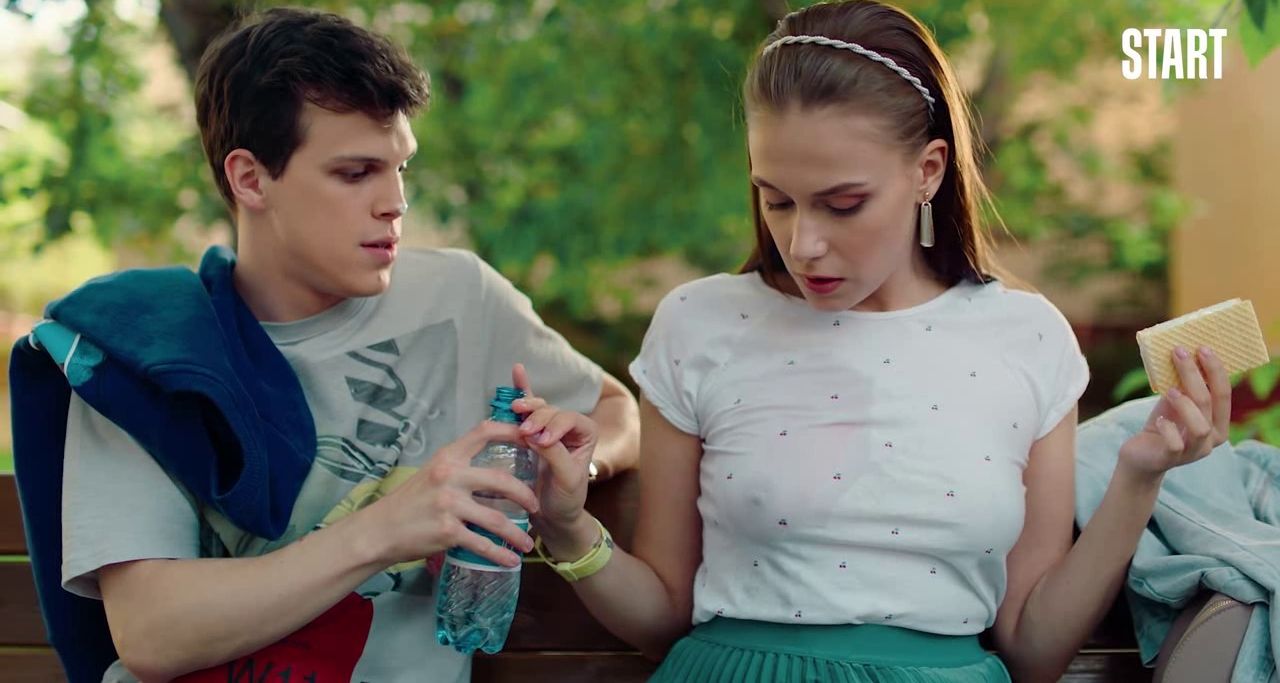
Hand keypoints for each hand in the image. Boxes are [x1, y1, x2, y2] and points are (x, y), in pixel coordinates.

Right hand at [365, 419, 538, 567]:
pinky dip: (500, 554)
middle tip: (536, 506)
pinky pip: (482, 544)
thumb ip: (460, 468)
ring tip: (528, 543)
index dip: (513, 432)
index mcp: (448, 457)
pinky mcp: (447, 531)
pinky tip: (510, 560)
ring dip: (516, 533)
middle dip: (525, 495)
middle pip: (501, 480)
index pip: (484, 432)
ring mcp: (449, 504)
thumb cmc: (409, 502)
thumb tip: (494, 472)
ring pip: (496, 519)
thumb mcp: (432, 473)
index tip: (534, 440)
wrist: (380, 530)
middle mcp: (449, 476)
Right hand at [509, 363, 598, 533]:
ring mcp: (549, 427)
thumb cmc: (566, 500)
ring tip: (516, 409)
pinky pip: (528, 408)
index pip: (570, 419)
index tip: (542, 442)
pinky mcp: (532, 432)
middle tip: (524, 432)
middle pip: (552, 412)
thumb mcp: (567, 480)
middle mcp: (568, 427)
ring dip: (527, 406)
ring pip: (538, 409)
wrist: (553, 516)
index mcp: (586, 434)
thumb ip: (556, 455)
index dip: (556, 425)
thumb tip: (536, 436)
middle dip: (538, 418)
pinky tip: (517, 370)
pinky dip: (523, 388)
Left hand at [1118, 346, 1230, 476]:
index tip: (1202, 348)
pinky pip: (1175, 444)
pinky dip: (1167, 428)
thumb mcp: (1175, 403)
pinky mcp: (1171, 459)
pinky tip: (1159, 421)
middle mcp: (1212, 439)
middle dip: (1195, 375)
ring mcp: (1194, 451)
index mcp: (1219, 423)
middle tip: (1180, 353)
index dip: (1215, 370)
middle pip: (1209, 403)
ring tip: (1169, 390)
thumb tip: (1185, 353)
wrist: (1141, 455)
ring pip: (1200, 427)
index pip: (1223, 394)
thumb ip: (1184, 386)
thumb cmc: (1163, 424)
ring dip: (1185, 404)